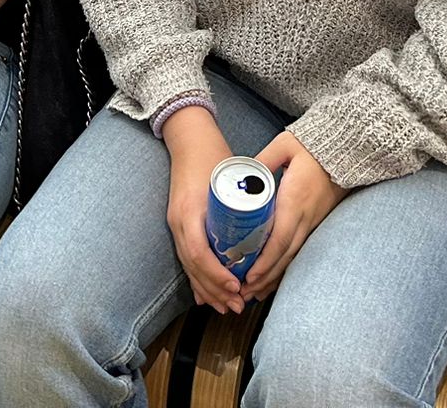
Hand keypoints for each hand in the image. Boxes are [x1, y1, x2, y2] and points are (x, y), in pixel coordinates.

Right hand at [161, 108, 243, 312]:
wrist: (189, 140)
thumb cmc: (212, 155)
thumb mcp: (230, 176)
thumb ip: (248, 198)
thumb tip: (272, 226)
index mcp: (190, 210)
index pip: (198, 251)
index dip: (215, 273)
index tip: (235, 285)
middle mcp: (178, 221)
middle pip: (192, 265)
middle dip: (214, 289)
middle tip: (237, 305)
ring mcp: (175, 223)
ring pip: (188, 266)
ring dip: (206, 289)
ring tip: (227, 306)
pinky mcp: (178, 225)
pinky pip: (186, 258)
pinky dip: (196, 278)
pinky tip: (206, 297)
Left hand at [239, 132, 346, 301]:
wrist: (348, 148)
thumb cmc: (314, 145)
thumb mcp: (284, 145)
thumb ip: (262, 159)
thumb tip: (239, 176)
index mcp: (295, 199)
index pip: (280, 238)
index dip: (265, 260)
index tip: (249, 276)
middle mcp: (306, 216)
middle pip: (285, 255)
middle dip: (264, 277)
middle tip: (243, 293)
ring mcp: (313, 221)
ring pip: (293, 256)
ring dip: (274, 277)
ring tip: (254, 293)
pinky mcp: (316, 222)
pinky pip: (300, 250)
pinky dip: (285, 266)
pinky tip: (273, 276)